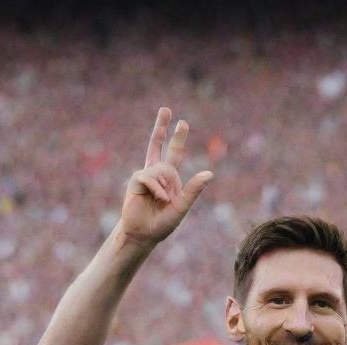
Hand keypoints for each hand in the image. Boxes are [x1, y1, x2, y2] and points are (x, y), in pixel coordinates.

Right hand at [119, 107, 213, 246]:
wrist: (144, 234)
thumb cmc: (162, 224)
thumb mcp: (182, 207)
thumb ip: (193, 190)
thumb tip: (209, 173)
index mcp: (168, 179)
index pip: (174, 154)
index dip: (178, 139)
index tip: (181, 123)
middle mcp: (156, 173)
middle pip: (158, 144)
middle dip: (162, 126)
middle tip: (166, 109)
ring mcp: (145, 175)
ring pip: (161, 168)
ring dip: (166, 186)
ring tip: (164, 201)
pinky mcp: (136, 181)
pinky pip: (150, 177)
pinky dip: (157, 188)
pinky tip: (159, 198)